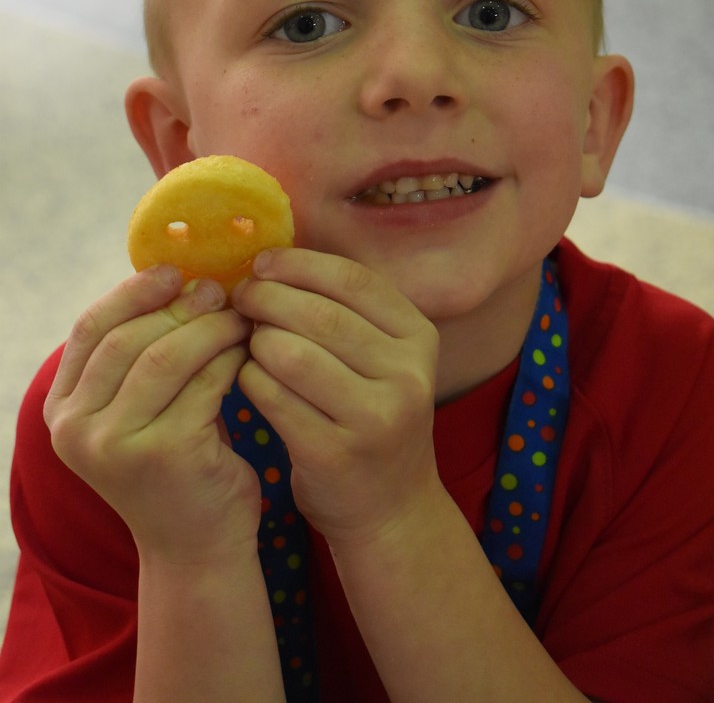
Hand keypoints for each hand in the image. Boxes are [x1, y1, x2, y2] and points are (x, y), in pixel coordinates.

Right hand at [45, 266, 260, 563]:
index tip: (173, 270)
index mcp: (62, 410)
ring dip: (210, 327)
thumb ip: (143, 352)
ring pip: (166, 356)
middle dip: (180, 306)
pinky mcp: (163, 455)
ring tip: (241, 316)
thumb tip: (181, 276)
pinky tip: (250, 351)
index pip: (89, 329)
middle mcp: (75, 429)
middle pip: (128, 338)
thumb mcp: (142, 408)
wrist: (198, 546)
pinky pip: (204, 383)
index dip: (132, 292)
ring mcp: (114, 446)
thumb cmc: (178, 461)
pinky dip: (230, 358)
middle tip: (222, 290)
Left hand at [232, 249, 441, 546]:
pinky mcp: (336, 454)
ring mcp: (375, 418)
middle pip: (319, 314)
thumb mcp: (382, 360)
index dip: (300, 264)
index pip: (352, 280)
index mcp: (418, 338)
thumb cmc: (370, 415)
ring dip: (256, 340)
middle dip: (268, 297)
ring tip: (246, 340)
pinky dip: (250, 380)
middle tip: (241, 297)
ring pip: (291, 354)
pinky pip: (273, 398)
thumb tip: (274, 258)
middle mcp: (407, 375)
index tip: (263, 262)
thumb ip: (344, 311)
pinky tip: (247, 378)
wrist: (390, 507)